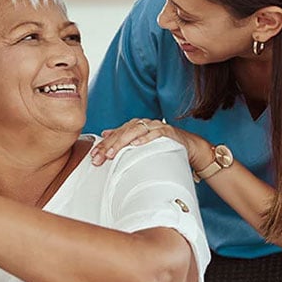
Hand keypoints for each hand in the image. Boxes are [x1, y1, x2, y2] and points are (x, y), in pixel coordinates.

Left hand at [90, 118, 211, 169]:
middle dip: (109, 146)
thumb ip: (123, 136)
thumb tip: (105, 133)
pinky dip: (145, 139)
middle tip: (99, 158)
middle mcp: (143, 124)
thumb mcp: (140, 142)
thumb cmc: (162, 145)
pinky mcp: (166, 131)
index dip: (103, 145)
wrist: (188, 145)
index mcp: (134, 126)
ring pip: (135, 132)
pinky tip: (136, 145)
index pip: (115, 134)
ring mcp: (154, 126)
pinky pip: (154, 134)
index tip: (93, 156)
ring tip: (112, 153)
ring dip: (122, 142)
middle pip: (122, 133)